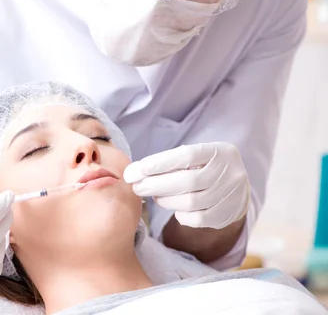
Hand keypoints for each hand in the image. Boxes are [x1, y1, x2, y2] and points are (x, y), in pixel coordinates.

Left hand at [124, 142, 249, 229]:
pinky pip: (197, 219)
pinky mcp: (227, 215)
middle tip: (137, 187)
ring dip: (165, 200)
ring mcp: (231, 195)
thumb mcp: (195, 158)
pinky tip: (175, 209)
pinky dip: (180, 215)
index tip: (134, 171)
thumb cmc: (205, 169)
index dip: (158, 164)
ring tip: (156, 196)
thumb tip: (133, 173)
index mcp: (219, 151)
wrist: (237, 189)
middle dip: (155, 185)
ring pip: (190, 202)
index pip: (186, 156)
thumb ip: (169, 162)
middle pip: (187, 181)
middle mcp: (230, 172)